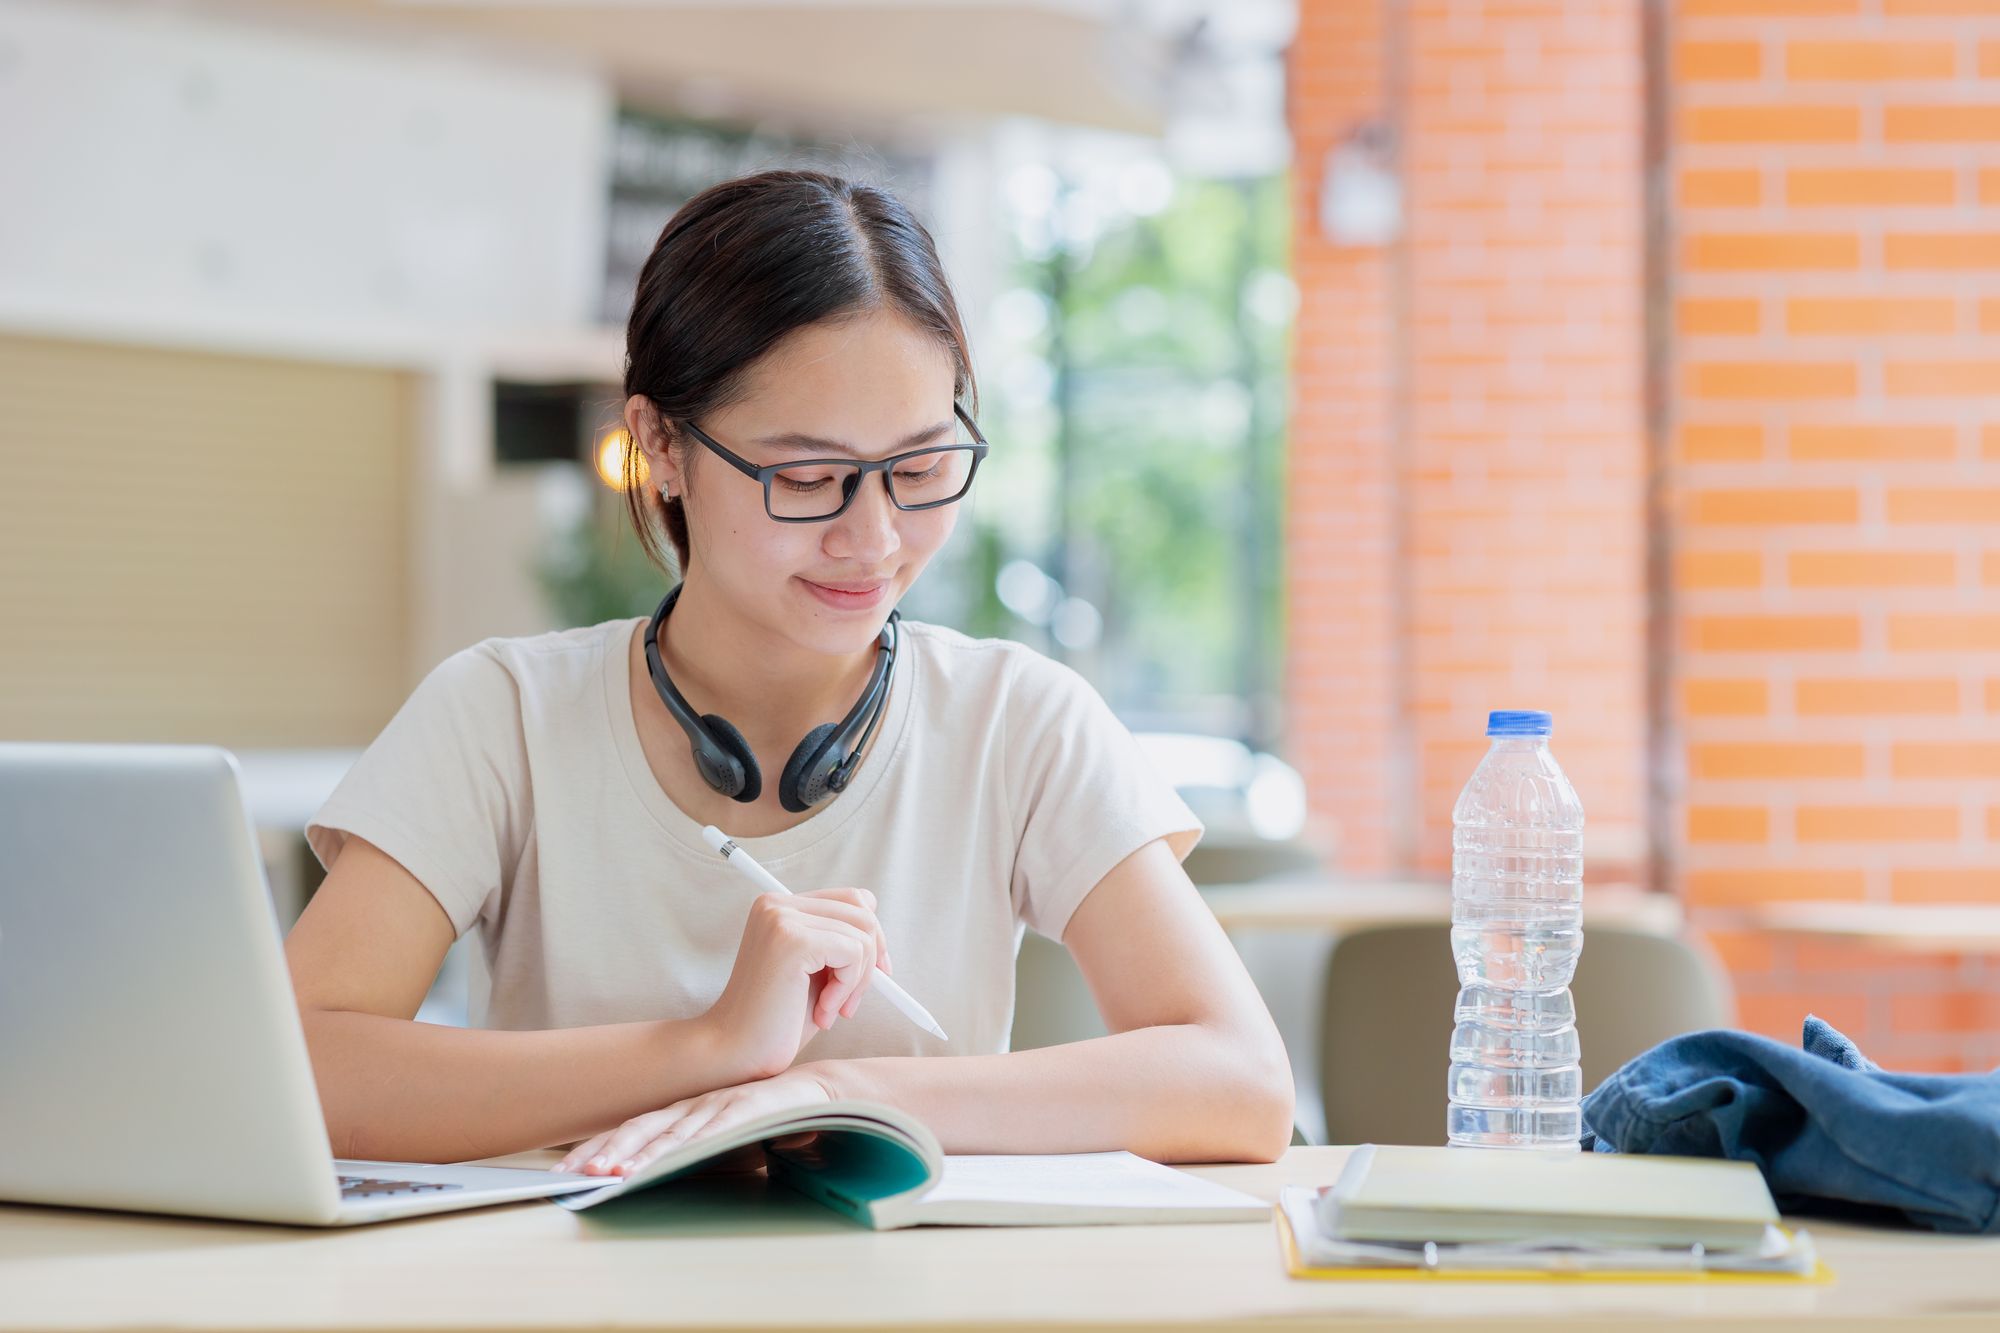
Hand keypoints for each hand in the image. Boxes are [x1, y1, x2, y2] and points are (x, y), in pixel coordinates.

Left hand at [557, 1065, 835, 1177]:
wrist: (814, 1090)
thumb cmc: (762, 1115)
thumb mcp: (717, 1134)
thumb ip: (688, 1149)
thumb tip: (643, 1178)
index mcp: (681, 1112)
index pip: (629, 1131)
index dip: (595, 1149)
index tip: (561, 1173)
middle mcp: (692, 1106)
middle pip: (639, 1130)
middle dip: (603, 1153)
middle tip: (571, 1175)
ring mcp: (718, 1105)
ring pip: (670, 1134)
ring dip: (639, 1156)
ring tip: (611, 1176)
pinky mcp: (746, 1108)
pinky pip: (713, 1131)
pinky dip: (689, 1146)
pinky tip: (670, 1160)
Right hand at [704, 886, 892, 1079]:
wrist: (735, 1052)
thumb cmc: (777, 1020)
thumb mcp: (815, 973)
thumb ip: (839, 944)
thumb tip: (880, 935)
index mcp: (779, 906)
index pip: (851, 899)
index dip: (872, 936)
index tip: (873, 974)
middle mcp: (776, 904)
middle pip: (863, 911)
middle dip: (871, 961)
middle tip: (849, 1002)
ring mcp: (782, 918)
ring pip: (862, 935)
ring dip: (857, 982)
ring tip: (829, 1010)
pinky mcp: (792, 940)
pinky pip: (854, 953)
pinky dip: (848, 988)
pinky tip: (823, 1011)